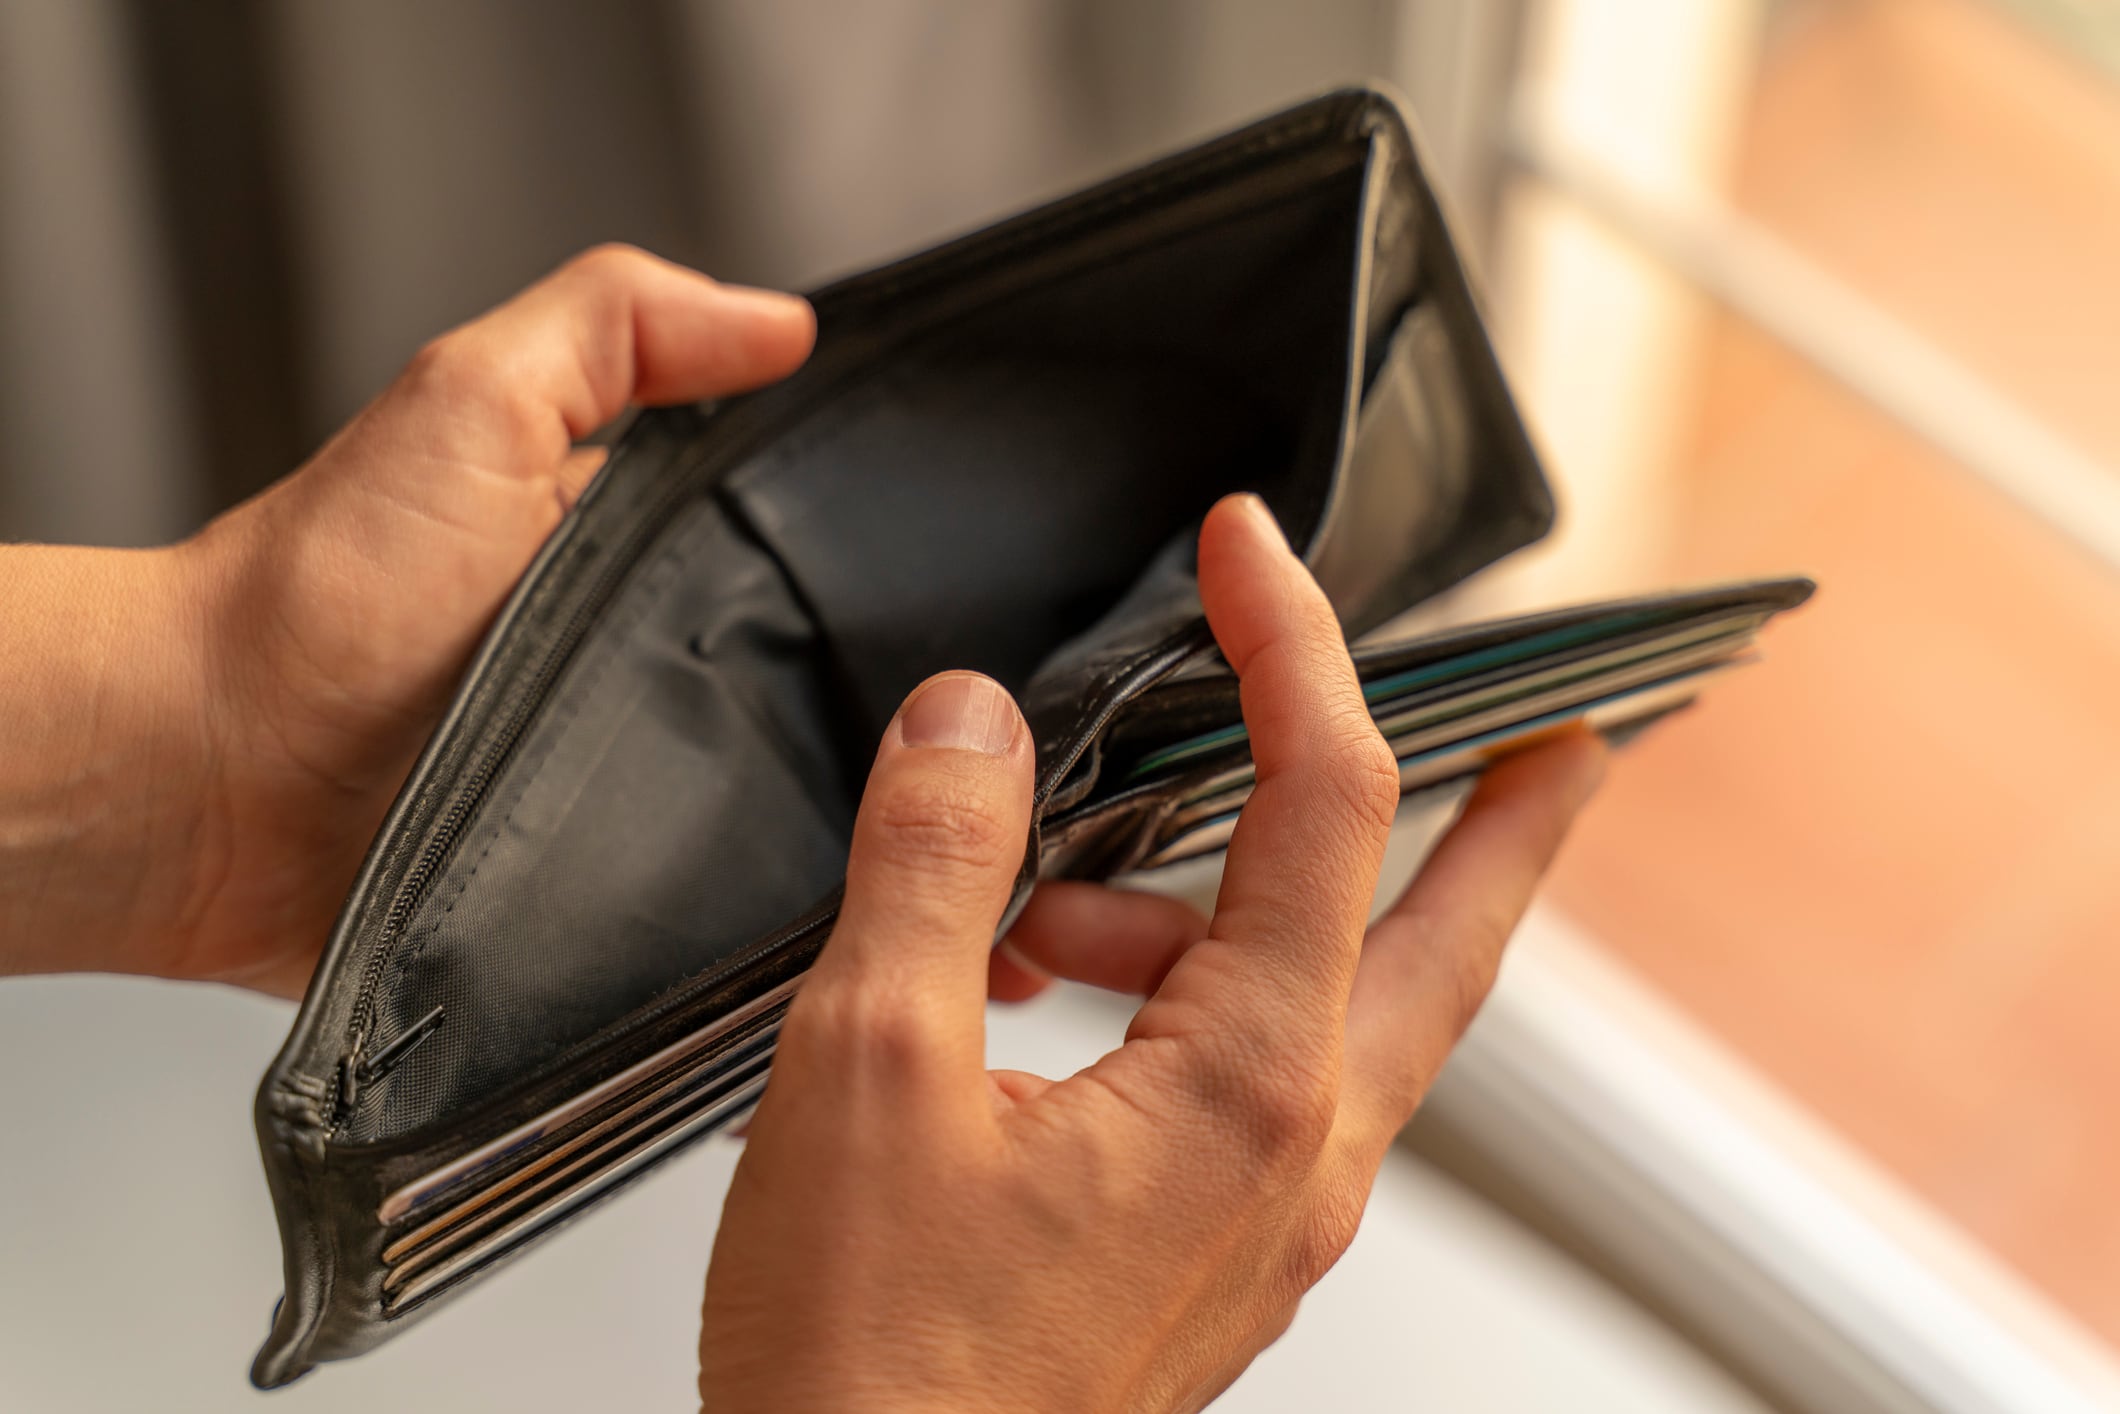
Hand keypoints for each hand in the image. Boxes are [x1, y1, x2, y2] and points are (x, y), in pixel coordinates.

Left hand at [0, 247, 813, 996]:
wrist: (209, 781)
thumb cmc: (315, 599)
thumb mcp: (471, 405)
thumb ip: (615, 331)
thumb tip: (775, 318)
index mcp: (620, 539)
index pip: (781, 528)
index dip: (845, 537)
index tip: (908, 555)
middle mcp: (630, 655)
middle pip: (794, 666)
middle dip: (839, 683)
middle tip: (848, 689)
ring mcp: (617, 774)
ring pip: (770, 784)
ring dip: (795, 794)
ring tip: (803, 786)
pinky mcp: (598, 880)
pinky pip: (704, 888)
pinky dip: (730, 888)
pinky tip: (748, 877)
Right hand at [699, 494, 1605, 1412]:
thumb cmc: (880, 1378)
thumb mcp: (868, 1070)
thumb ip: (936, 865)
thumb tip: (975, 728)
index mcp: (1247, 1089)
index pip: (1323, 802)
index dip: (1290, 646)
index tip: (1248, 554)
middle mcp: (1295, 1156)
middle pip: (1452, 940)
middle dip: (1515, 822)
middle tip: (1569, 738)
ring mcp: (1262, 1215)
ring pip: (1326, 1004)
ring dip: (1212, 907)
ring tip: (1026, 912)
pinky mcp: (1204, 1250)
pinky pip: (1242, 1076)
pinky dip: (1167, 996)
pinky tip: (1025, 1003)